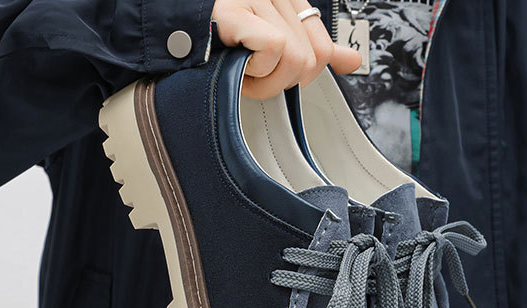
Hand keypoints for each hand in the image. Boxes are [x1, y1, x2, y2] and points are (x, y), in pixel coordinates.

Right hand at [212, 0, 361, 98]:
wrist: (173, 28)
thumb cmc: (219, 38)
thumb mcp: (274, 42)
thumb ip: (314, 49)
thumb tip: (353, 62)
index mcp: (289, 1)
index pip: (323, 49)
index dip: (301, 74)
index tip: (272, 73)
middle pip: (311, 60)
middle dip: (281, 81)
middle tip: (253, 75)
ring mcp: (257, 0)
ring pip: (294, 60)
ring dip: (264, 79)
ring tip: (241, 69)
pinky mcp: (237, 11)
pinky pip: (273, 49)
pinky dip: (255, 68)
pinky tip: (236, 59)